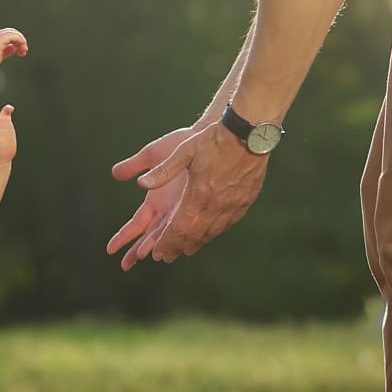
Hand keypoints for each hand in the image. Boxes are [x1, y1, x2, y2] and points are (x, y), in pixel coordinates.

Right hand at [0, 28, 27, 76]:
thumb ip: (5, 52)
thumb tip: (13, 48)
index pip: (6, 35)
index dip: (15, 42)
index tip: (20, 53)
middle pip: (10, 31)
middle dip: (19, 40)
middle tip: (23, 52)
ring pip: (13, 32)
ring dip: (21, 41)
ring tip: (23, 51)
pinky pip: (14, 36)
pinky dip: (20, 41)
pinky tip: (22, 49)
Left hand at [107, 124, 268, 269]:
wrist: (250, 134)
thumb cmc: (214, 140)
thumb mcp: (184, 151)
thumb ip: (163, 171)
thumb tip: (141, 185)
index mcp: (198, 195)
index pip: (178, 229)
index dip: (165, 243)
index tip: (155, 254)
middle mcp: (215, 206)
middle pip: (193, 236)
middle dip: (177, 248)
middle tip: (166, 257)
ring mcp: (232, 206)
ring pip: (211, 233)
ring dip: (196, 243)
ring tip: (185, 250)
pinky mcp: (244, 202)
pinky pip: (226, 224)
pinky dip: (213, 232)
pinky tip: (209, 233)